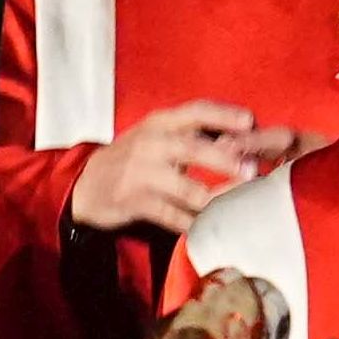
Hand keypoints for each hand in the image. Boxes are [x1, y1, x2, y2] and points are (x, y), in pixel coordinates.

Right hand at [68, 99, 295, 236]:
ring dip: (215, 197)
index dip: (223, 115)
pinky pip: (170, 216)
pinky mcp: (135, 202)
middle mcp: (150, 144)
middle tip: (252, 169)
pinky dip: (191, 223)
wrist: (85, 184)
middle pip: (192, 148)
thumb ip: (188, 134)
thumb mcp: (154, 136)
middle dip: (224, 159)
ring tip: (237, 203)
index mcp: (159, 123)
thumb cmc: (131, 159)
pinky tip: (209, 227)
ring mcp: (141, 174)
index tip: (250, 121)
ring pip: (185, 188)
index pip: (195, 112)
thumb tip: (237, 137)